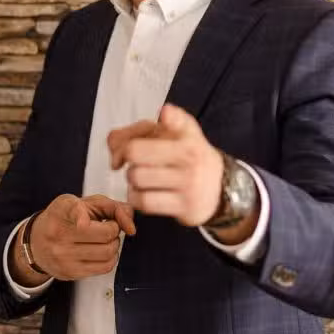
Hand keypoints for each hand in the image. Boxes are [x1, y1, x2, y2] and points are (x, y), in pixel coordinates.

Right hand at [28, 193, 135, 280]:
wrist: (37, 242)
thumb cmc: (65, 218)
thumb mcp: (86, 203)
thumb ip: (114, 207)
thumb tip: (131, 227)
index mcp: (62, 210)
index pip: (74, 212)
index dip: (81, 217)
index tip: (83, 222)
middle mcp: (60, 233)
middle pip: (106, 235)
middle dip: (114, 230)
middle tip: (107, 227)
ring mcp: (63, 256)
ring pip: (108, 253)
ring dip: (114, 245)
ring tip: (104, 239)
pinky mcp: (69, 272)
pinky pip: (104, 268)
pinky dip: (110, 258)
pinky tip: (101, 251)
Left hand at [107, 103, 222, 226]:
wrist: (221, 186)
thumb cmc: (187, 155)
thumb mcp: (174, 132)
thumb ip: (138, 130)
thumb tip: (112, 143)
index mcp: (185, 133)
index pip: (145, 127)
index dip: (127, 135)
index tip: (127, 145)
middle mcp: (189, 157)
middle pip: (134, 152)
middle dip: (126, 157)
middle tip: (132, 163)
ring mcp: (188, 183)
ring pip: (137, 177)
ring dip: (132, 180)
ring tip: (142, 179)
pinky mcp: (184, 207)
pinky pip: (144, 202)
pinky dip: (136, 198)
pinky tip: (144, 194)